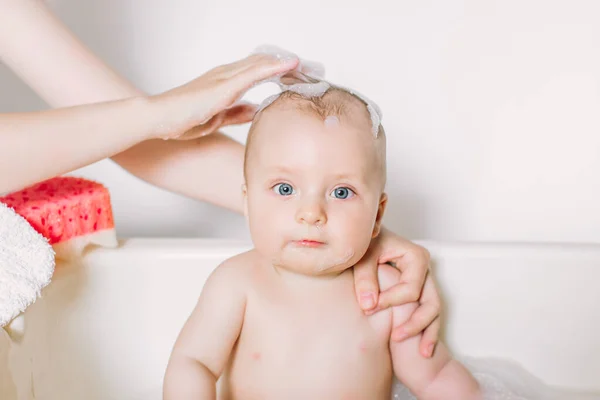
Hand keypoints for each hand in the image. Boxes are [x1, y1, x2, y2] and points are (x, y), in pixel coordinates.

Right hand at [150, 53, 299, 139]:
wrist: (158, 119)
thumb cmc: (181, 119)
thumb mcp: (219, 118)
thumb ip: (239, 113)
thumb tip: (258, 110)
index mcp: (226, 82)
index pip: (259, 70)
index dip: (281, 71)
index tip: (302, 75)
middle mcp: (227, 74)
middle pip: (265, 63)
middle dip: (290, 65)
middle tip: (315, 68)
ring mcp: (225, 77)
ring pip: (263, 63)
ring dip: (287, 63)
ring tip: (310, 64)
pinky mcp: (223, 85)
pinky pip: (254, 72)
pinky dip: (274, 67)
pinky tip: (291, 65)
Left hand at [352, 227, 440, 357]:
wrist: (368, 239)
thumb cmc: (366, 245)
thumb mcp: (363, 257)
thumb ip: (365, 279)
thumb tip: (369, 306)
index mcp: (416, 257)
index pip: (410, 289)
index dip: (391, 302)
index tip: (369, 308)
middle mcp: (426, 270)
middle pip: (430, 302)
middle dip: (416, 323)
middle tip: (396, 338)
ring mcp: (426, 281)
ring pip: (434, 310)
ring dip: (428, 331)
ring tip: (423, 353)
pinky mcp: (421, 290)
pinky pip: (429, 312)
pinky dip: (427, 329)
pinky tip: (424, 349)